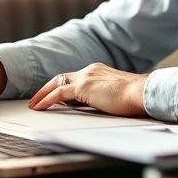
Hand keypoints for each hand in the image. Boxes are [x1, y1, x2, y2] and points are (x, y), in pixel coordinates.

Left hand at [28, 63, 148, 116]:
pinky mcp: (83, 87)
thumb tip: (98, 106)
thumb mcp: (117, 95)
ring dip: (43, 94)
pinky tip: (39, 107)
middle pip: (62, 77)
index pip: (75, 77)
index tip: (55, 95)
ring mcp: (86, 77)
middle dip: (48, 88)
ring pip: (57, 83)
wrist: (143, 92)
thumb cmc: (136, 97)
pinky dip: (47, 99)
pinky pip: (58, 93)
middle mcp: (91, 70)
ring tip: (34, 104)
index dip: (62, 86)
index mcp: (99, 71)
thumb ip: (105, 96)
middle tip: (37, 98)